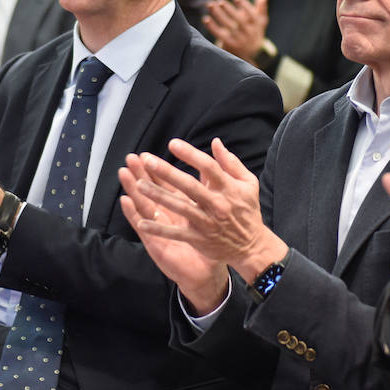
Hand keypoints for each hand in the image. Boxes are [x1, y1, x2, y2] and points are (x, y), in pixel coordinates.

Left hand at [116, 138, 285, 282]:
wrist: (251, 246)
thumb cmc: (247, 211)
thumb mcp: (248, 183)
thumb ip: (231, 162)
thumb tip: (216, 142)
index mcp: (228, 188)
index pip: (208, 167)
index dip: (190, 154)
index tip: (172, 144)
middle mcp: (217, 204)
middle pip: (189, 185)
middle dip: (167, 172)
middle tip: (147, 160)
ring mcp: (207, 222)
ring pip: (180, 207)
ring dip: (158, 196)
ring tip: (138, 184)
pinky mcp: (199, 239)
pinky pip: (176, 233)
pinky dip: (159, 229)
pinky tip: (142, 222)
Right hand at [119, 153, 229, 314]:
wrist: (208, 274)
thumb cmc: (210, 244)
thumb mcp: (212, 215)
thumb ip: (209, 192)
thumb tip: (209, 171)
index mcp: (180, 208)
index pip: (166, 185)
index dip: (157, 171)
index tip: (147, 155)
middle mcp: (167, 216)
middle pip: (151, 191)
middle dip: (141, 174)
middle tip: (130, 157)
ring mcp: (159, 229)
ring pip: (144, 205)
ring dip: (133, 189)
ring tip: (124, 173)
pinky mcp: (156, 243)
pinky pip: (144, 227)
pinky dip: (134, 214)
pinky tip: (126, 201)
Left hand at [203, 0, 268, 63]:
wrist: (249, 56)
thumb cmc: (253, 34)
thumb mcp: (260, 23)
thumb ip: (261, 10)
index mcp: (257, 26)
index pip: (252, 15)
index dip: (245, 6)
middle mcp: (249, 34)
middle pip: (239, 20)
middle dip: (229, 10)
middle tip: (220, 1)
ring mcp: (239, 40)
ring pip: (228, 26)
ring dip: (218, 14)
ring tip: (210, 5)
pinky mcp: (229, 45)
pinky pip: (220, 35)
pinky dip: (212, 27)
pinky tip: (206, 19)